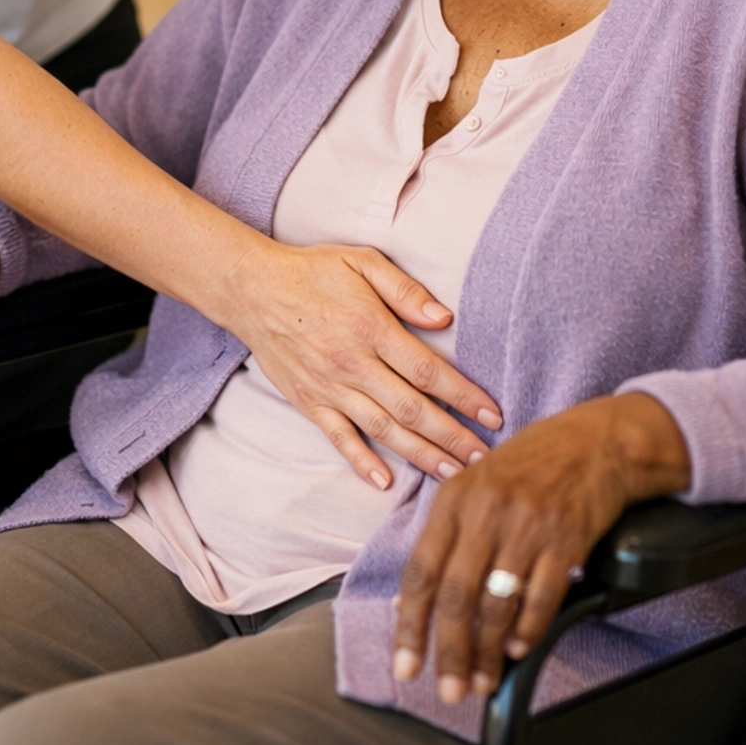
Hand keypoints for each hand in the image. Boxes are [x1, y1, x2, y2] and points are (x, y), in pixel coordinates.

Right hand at [232, 241, 502, 487]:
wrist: (252, 289)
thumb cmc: (314, 271)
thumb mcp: (362, 261)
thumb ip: (405, 289)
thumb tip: (444, 317)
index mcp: (372, 328)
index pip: (428, 371)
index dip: (464, 396)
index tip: (493, 415)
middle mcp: (353, 364)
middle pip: (412, 409)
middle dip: (453, 437)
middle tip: (485, 459)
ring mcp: (330, 388)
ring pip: (383, 430)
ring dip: (421, 455)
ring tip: (453, 474)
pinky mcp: (309, 402)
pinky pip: (339, 438)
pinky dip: (361, 462)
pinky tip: (385, 482)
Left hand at [393, 393, 691, 704]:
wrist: (599, 440)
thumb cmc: (534, 464)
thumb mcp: (477, 484)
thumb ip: (446, 536)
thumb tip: (409, 600)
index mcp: (455, 496)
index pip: (421, 570)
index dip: (409, 625)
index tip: (406, 664)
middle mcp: (487, 510)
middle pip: (455, 595)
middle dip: (449, 652)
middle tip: (449, 690)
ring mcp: (528, 524)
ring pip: (497, 604)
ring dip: (487, 653)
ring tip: (483, 681)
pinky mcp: (567, 538)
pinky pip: (542, 597)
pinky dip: (528, 630)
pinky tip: (519, 649)